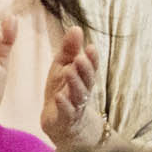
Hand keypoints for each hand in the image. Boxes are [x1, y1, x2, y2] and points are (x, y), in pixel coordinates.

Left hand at [41, 25, 102, 147]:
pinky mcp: (64, 119)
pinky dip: (64, 104)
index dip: (92, 59)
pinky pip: (66, 112)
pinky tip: (59, 96)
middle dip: (85, 69)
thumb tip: (76, 27)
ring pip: (78, 95)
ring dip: (74, 83)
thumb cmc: (63, 91)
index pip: (90, 67)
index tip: (90, 47)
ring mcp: (74, 106)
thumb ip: (69, 50)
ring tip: (69, 72)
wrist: (63, 124)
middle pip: (87, 80)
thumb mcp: (63, 67)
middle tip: (81, 58)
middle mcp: (82, 92)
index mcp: (82, 78)